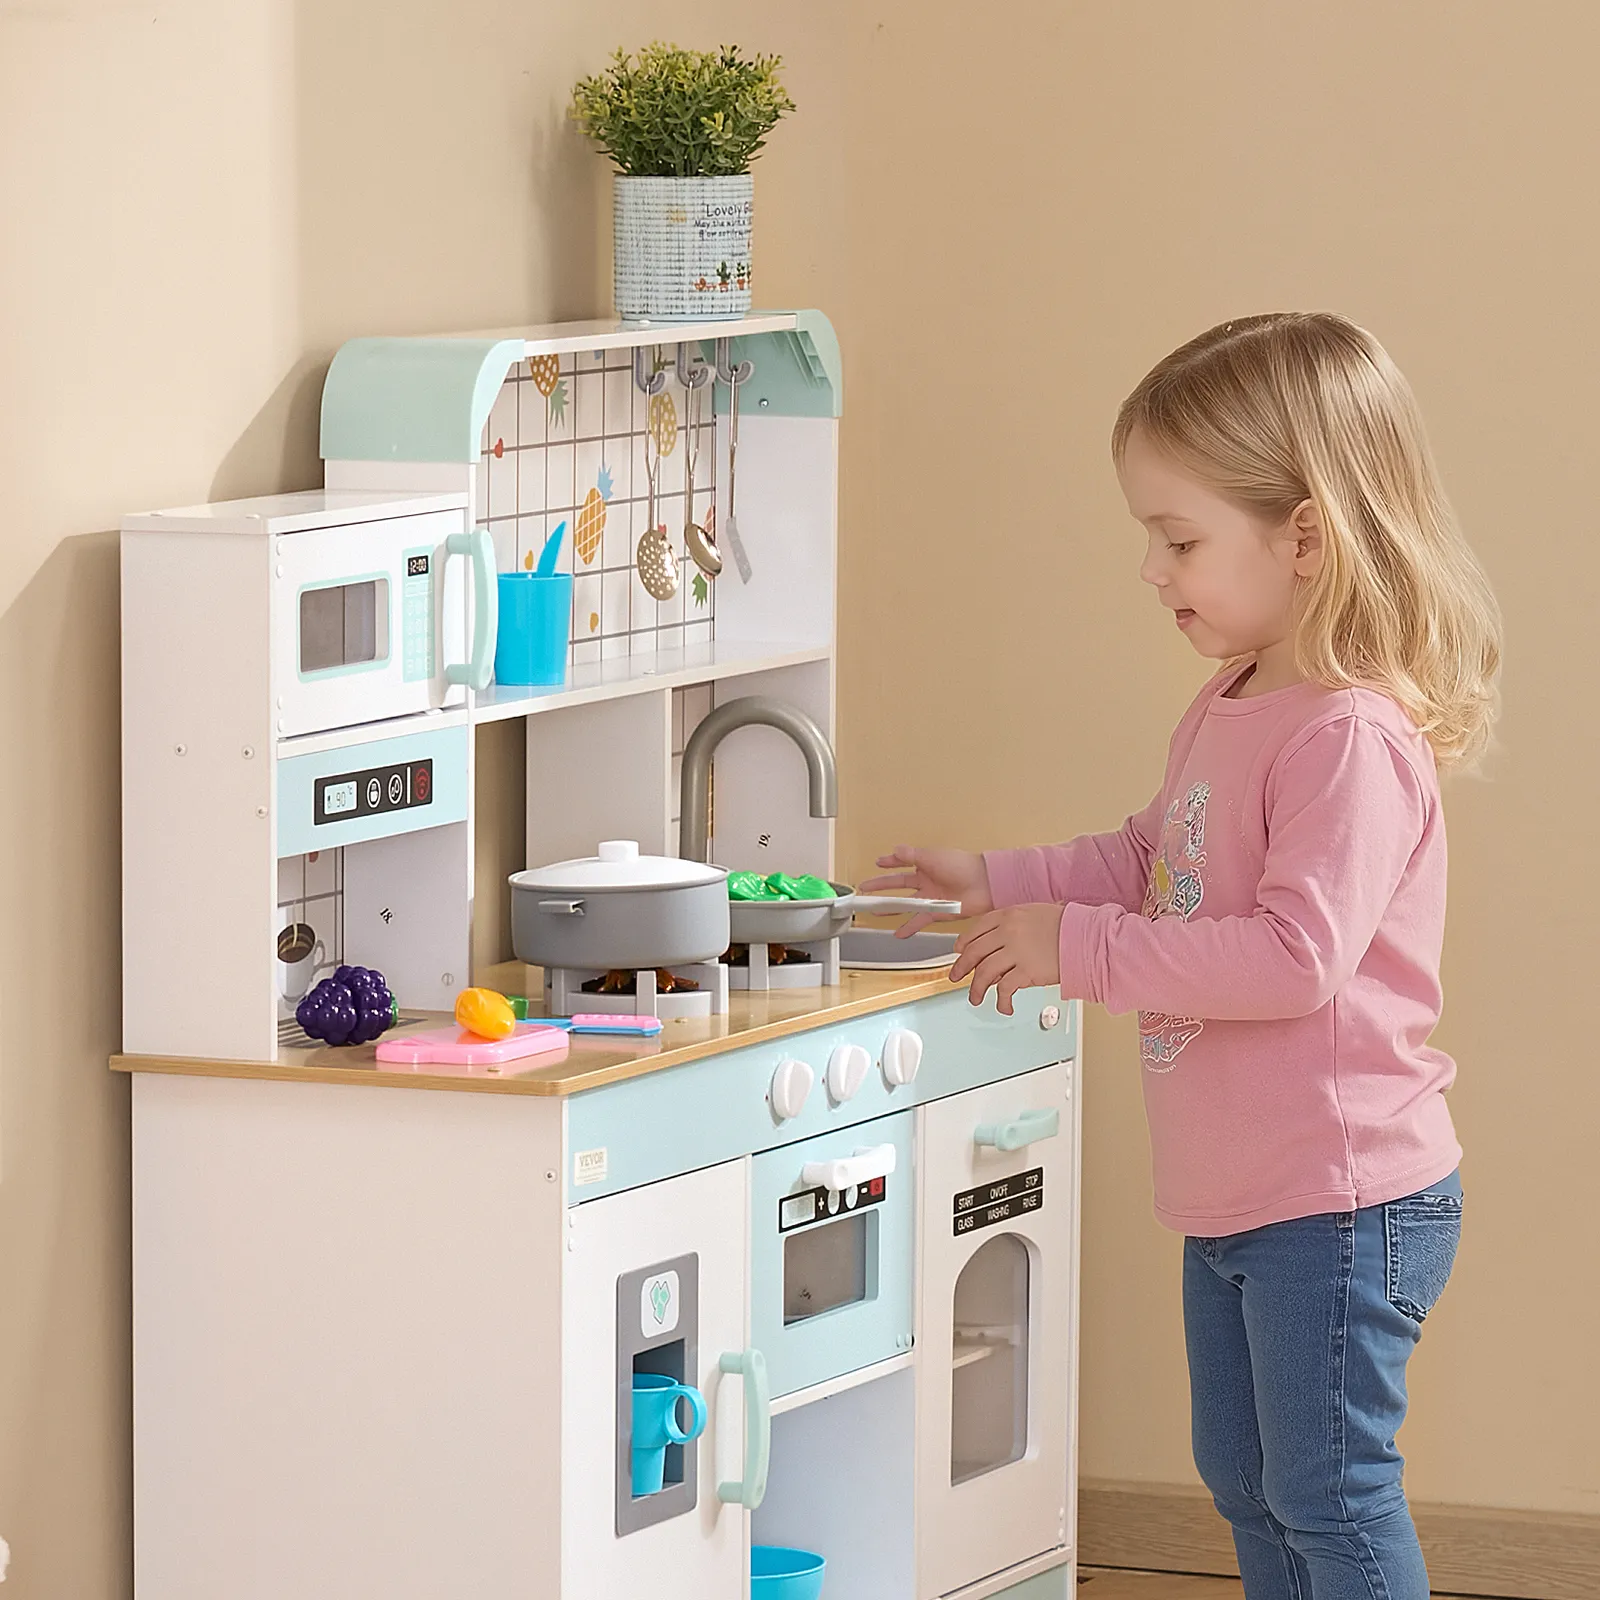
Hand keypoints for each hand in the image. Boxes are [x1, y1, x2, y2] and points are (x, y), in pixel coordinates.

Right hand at [859, 845, 992, 935]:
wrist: (983, 884)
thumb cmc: (963, 866)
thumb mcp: (932, 856)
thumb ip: (912, 855)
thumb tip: (895, 849)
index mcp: (926, 864)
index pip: (902, 862)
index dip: (890, 863)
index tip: (878, 863)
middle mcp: (927, 881)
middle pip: (898, 884)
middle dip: (881, 886)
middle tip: (866, 889)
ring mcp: (931, 897)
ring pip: (905, 904)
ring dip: (890, 908)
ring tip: (875, 912)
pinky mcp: (937, 912)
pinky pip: (919, 920)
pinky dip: (908, 927)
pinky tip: (898, 933)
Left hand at [950, 903, 1063, 1015]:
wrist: (1087, 937)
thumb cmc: (1067, 926)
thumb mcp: (1034, 914)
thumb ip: (1013, 925)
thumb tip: (997, 945)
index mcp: (1009, 915)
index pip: (977, 929)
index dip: (964, 942)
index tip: (959, 951)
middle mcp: (1009, 931)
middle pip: (974, 951)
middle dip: (961, 967)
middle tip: (955, 976)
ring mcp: (1016, 951)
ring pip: (984, 972)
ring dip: (976, 988)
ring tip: (975, 998)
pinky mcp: (1027, 971)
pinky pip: (1004, 989)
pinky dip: (1001, 1001)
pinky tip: (1004, 1006)